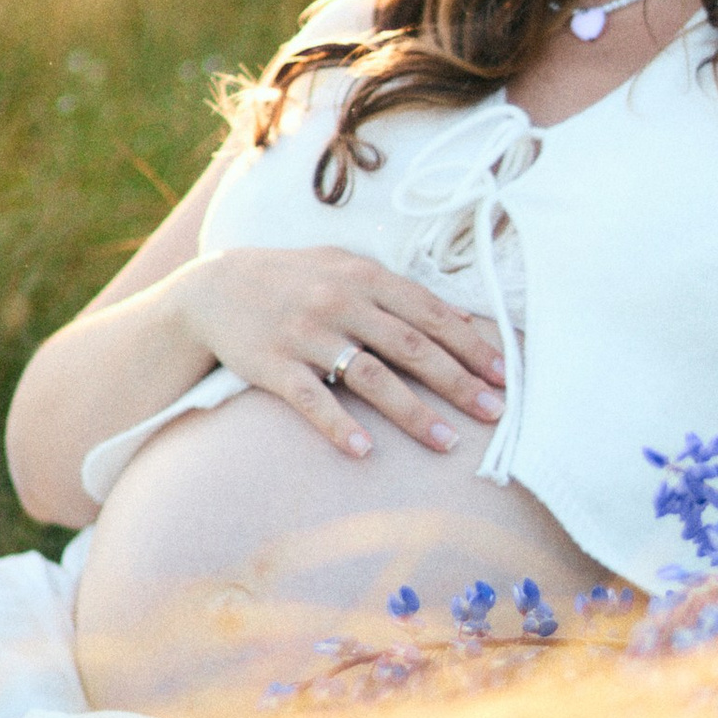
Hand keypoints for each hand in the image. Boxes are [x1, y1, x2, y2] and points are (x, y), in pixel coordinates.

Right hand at [176, 244, 507, 461]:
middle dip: (457, 382)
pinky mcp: (273, 365)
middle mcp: (339, 302)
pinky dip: (338, 425)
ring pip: (369, 376)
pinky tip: (363, 451)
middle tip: (493, 414)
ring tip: (446, 442)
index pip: (429, 313)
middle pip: (410, 346)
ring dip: (412, 411)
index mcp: (363, 277)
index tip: (503, 375)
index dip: (469, 345)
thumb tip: (456, 316)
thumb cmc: (292, 279)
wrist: (214, 286)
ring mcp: (306, 334)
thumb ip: (394, 289)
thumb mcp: (342, 266)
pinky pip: (310, 399)